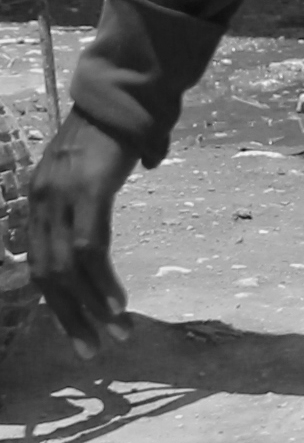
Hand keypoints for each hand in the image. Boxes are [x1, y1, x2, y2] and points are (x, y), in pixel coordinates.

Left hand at [22, 111, 137, 352]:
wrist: (126, 91)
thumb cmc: (115, 129)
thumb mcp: (89, 169)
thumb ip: (89, 199)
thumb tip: (112, 219)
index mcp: (38, 199)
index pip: (40, 265)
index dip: (57, 304)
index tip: (79, 333)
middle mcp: (42, 200)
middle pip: (48, 275)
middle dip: (70, 318)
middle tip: (91, 351)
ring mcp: (62, 195)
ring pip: (68, 269)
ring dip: (92, 309)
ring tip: (115, 335)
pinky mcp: (88, 190)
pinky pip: (91, 249)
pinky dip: (104, 283)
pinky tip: (119, 305)